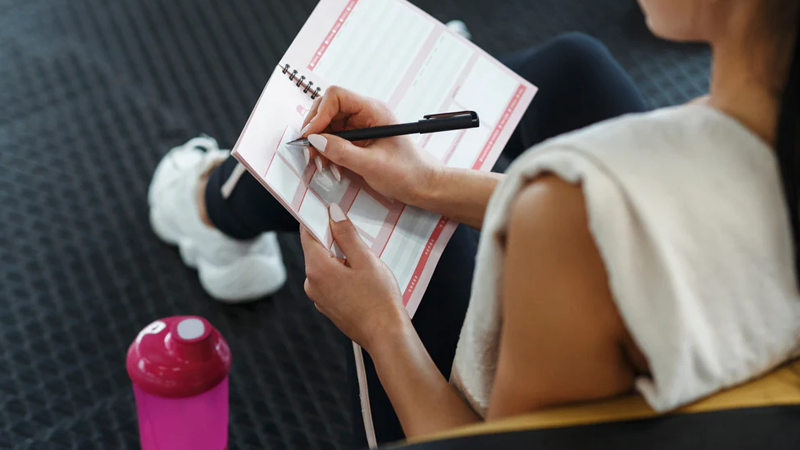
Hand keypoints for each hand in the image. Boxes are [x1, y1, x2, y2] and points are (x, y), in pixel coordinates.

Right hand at [300, 86, 443, 204]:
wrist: (423, 185)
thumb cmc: (407, 173)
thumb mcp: (372, 165)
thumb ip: (342, 152)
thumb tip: (315, 140)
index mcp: (373, 110)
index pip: (336, 96)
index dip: (319, 113)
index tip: (311, 136)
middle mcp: (365, 114)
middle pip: (328, 108)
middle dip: (315, 129)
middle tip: (309, 151)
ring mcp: (361, 126)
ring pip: (328, 125)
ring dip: (319, 143)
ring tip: (319, 163)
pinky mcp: (358, 139)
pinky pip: (335, 139)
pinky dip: (327, 151)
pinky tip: (329, 165)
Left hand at [300, 202, 409, 350]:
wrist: (386, 335)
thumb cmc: (379, 299)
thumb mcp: (365, 260)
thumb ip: (346, 234)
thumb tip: (332, 213)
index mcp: (317, 268)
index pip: (308, 233)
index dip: (317, 218)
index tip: (328, 208)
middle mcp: (311, 283)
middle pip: (317, 250)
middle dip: (335, 241)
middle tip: (359, 239)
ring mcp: (318, 297)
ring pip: (326, 266)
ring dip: (342, 259)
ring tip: (365, 264)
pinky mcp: (328, 306)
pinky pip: (331, 282)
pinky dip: (343, 275)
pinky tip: (363, 280)